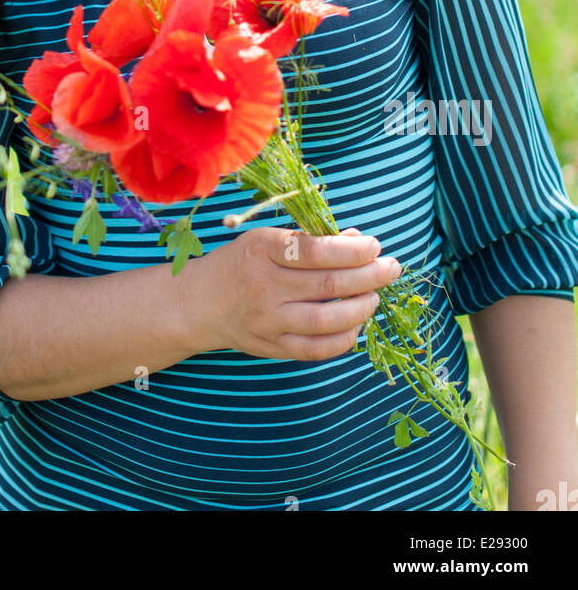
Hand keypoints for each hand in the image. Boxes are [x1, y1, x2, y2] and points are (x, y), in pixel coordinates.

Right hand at [183, 223, 402, 361]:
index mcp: (262, 250)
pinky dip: (343, 339)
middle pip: (327, 286)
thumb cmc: (241, 262)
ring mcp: (267, 321)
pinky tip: (356, 325)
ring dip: (361, 309)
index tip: (374, 246)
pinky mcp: (271, 347)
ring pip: (326, 321)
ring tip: (375, 297)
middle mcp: (264, 287)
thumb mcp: (268, 239)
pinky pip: (316, 349)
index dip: (351, 249)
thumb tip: (359, 242)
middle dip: (369, 276)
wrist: (200, 302)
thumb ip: (311, 241)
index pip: (315, 250)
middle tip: (391, 269)